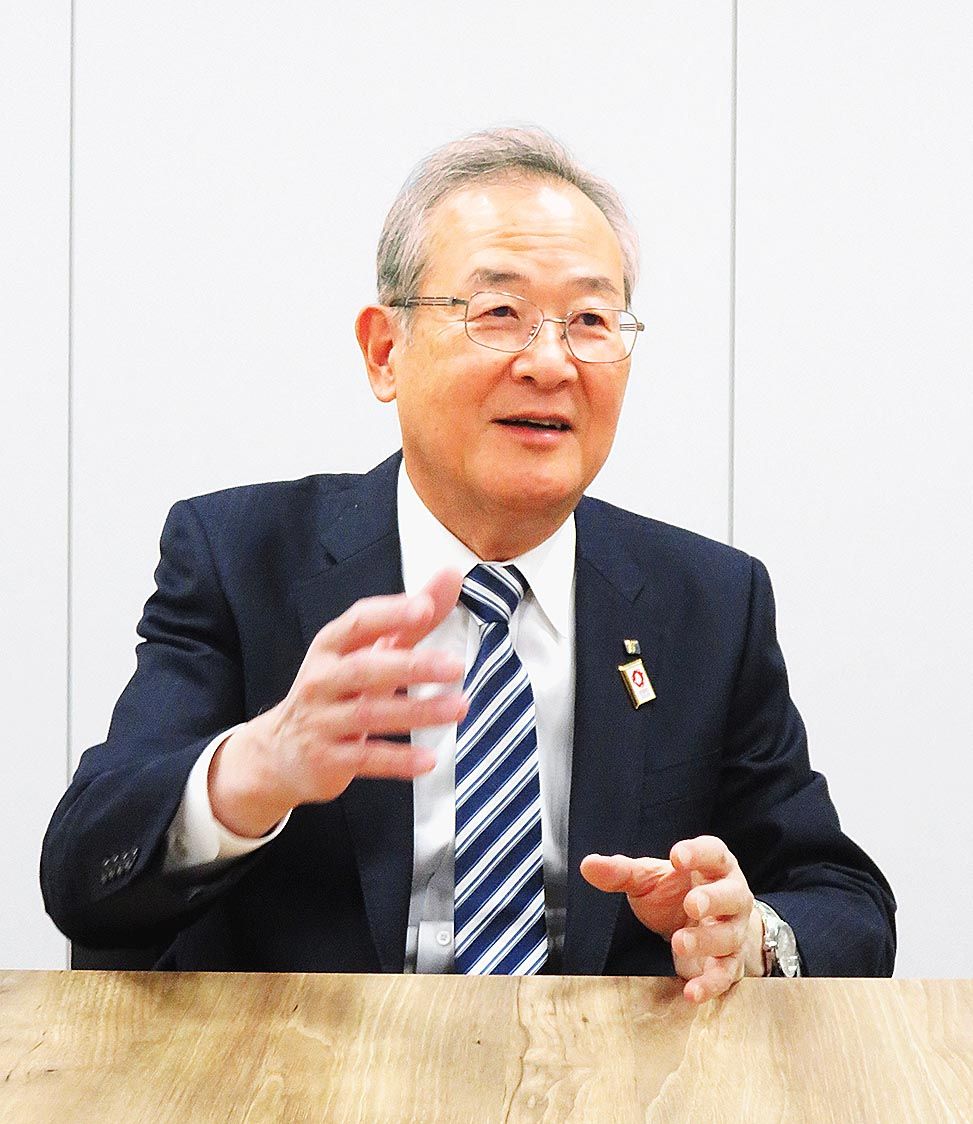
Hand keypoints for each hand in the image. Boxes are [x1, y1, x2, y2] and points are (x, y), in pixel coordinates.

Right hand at [208, 569, 467, 835]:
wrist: (279, 753)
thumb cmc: (336, 690)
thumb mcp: (366, 653)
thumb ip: (410, 620)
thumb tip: (452, 575)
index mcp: (330, 647)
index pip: (358, 622)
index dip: (390, 613)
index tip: (426, 607)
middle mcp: (321, 680)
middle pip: (365, 669)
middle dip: (412, 666)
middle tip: (457, 665)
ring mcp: (321, 721)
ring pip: (370, 714)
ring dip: (418, 712)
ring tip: (460, 707)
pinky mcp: (327, 760)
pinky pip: (366, 758)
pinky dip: (399, 760)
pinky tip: (430, 759)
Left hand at [580, 836, 764, 1002]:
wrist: (696, 925)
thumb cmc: (675, 892)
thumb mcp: (648, 879)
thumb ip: (621, 872)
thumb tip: (588, 865)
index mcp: (712, 867)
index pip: (713, 852)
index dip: (699, 852)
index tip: (677, 856)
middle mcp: (731, 896)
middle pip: (732, 895)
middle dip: (714, 899)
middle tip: (692, 905)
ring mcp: (732, 930)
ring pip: (729, 935)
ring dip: (707, 940)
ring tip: (678, 943)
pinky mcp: (729, 962)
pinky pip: (726, 974)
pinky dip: (710, 984)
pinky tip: (691, 991)